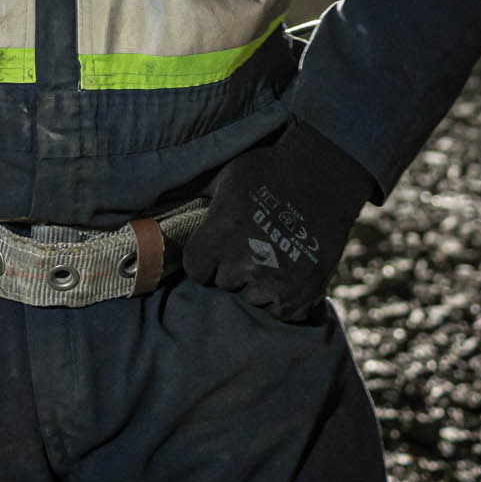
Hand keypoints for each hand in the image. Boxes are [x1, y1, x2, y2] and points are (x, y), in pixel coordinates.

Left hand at [182, 120, 371, 321]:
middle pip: (223, 285)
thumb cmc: (269, 170)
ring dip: (255, 284)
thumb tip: (155, 210)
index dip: (203, 259)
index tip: (215, 247)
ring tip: (269, 255)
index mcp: (223, 232)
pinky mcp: (303, 296)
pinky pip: (279, 311)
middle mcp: (248, 261)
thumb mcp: (226, 176)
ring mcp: (278, 282)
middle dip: (230, 269)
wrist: (325, 175)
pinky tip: (286, 269)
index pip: (195, 269)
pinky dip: (281, 296)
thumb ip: (197, 200)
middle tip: (249, 244)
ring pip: (251, 300)